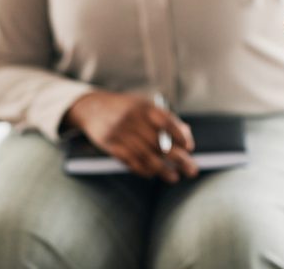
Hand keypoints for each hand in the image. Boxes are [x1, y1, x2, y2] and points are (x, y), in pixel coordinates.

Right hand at [64, 90, 197, 181]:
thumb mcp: (144, 106)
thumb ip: (165, 119)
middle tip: (192, 170)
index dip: (179, 135)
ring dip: (162, 170)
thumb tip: (186, 135)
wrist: (92, 107)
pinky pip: (130, 161)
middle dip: (178, 158)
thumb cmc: (126, 108)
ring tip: (175, 178)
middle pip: (159, 143)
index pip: (166, 122)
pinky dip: (143, 169)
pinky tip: (154, 174)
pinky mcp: (111, 146)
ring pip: (145, 156)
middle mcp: (133, 120)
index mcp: (144, 107)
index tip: (190, 147)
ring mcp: (121, 134)